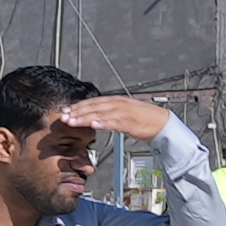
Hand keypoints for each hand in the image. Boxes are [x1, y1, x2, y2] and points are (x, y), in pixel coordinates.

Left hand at [51, 93, 175, 144]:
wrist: (162, 123)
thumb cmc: (143, 119)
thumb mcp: (122, 113)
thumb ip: (108, 113)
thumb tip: (93, 116)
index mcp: (116, 101)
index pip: (93, 102)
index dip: (78, 106)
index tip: (65, 111)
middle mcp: (119, 104)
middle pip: (94, 106)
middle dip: (77, 111)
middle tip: (63, 116)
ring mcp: (125, 112)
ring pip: (101, 114)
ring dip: (85, 117)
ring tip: (73, 122)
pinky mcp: (131, 122)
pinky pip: (115, 122)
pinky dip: (104, 123)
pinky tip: (94, 125)